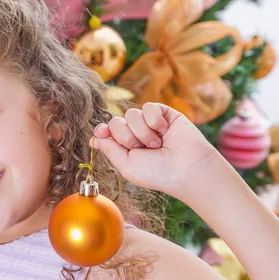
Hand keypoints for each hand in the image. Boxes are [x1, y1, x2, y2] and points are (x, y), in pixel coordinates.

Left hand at [91, 102, 217, 197]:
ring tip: (156, 144)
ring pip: (131, 114)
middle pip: (116, 121)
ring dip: (141, 131)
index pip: (107, 131)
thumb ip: (109, 149)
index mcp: (125, 148)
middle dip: (125, 136)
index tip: (101, 132)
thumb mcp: (126, 165)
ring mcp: (149, 123)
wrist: (186, 168)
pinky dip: (154, 120)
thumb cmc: (157, 172)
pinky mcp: (164, 113)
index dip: (102, 130)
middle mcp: (136, 134)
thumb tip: (93, 139)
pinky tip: (164, 131)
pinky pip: (148, 107)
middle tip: (141, 148)